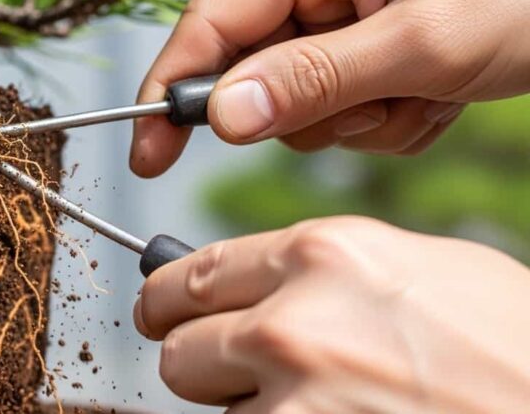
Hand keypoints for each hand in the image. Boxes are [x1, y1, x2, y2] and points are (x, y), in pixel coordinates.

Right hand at [131, 0, 529, 176]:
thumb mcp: (422, 43)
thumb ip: (313, 81)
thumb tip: (220, 117)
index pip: (210, 23)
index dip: (172, 92)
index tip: (146, 153)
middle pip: (254, 70)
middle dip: (312, 110)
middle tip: (379, 105)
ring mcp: (340, 1)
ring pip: (298, 99)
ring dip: (358, 118)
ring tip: (425, 92)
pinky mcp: (364, 34)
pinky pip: (340, 105)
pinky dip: (386, 117)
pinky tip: (436, 93)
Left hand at [133, 217, 529, 412]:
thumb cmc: (514, 352)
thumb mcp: (425, 271)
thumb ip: (330, 270)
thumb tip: (262, 281)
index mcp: (324, 258)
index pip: (191, 274)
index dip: (167, 299)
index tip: (162, 313)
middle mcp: (293, 325)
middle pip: (180, 349)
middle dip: (203, 362)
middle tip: (239, 372)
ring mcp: (292, 404)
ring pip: (213, 411)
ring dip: (249, 410)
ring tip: (322, 406)